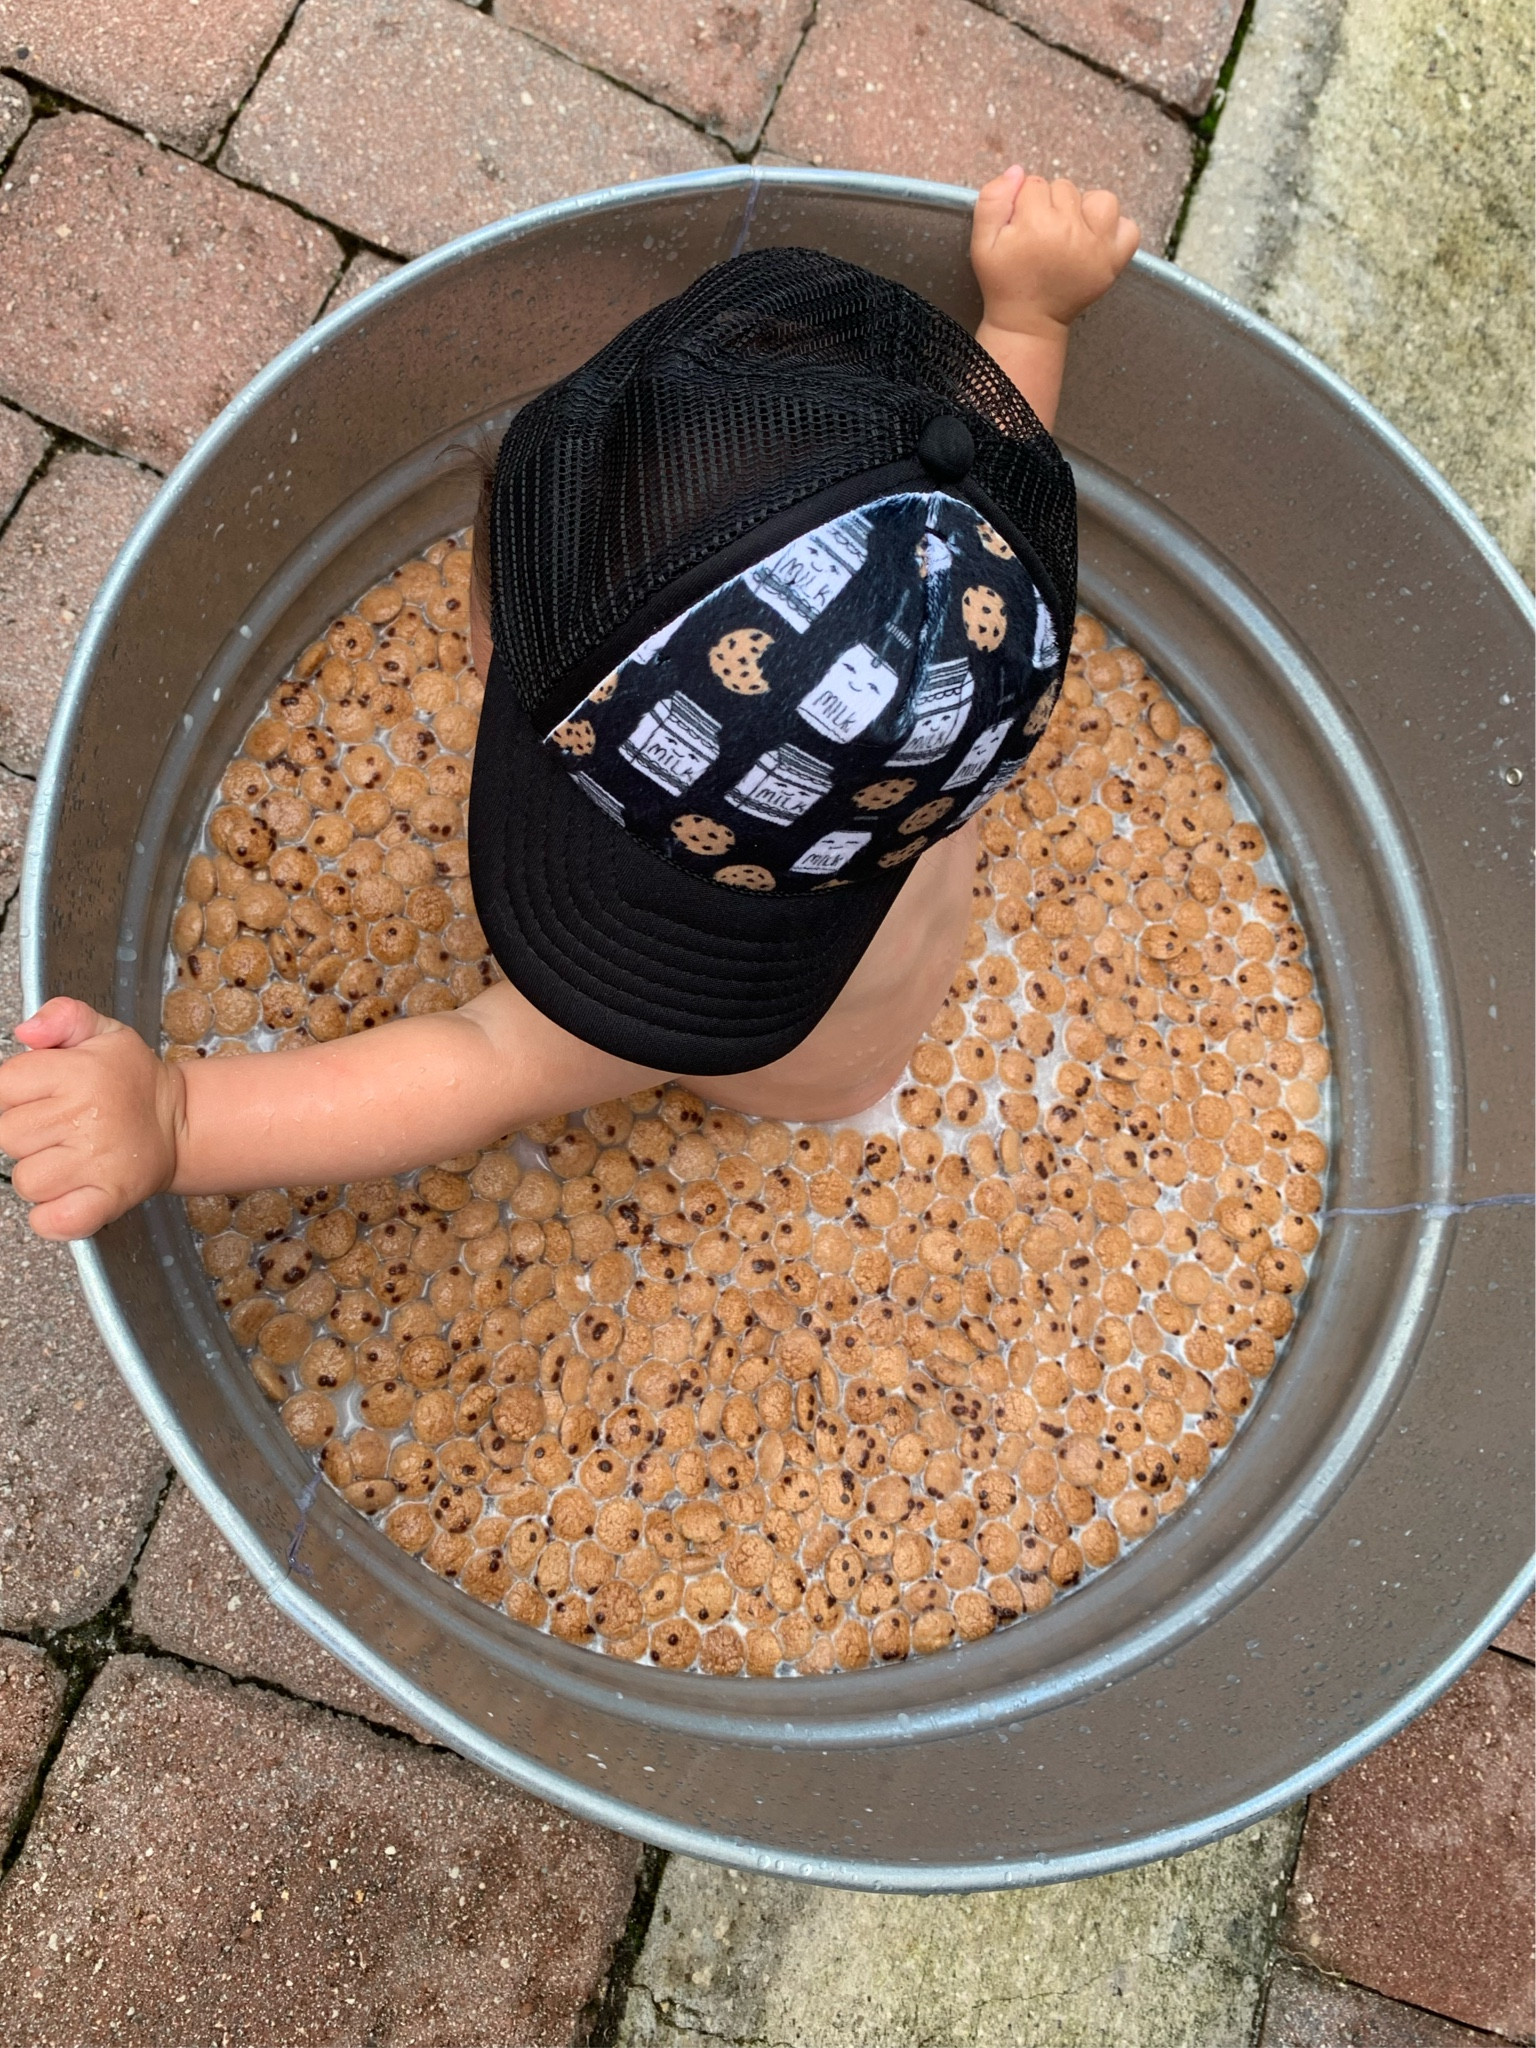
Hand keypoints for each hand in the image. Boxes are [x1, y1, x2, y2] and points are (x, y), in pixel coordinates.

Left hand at [0, 998, 182, 1239]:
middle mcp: (87, 1116)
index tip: (36, 1096)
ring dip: (40, 1174)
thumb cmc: (134, 1082)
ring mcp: (98, 1161)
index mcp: (79, 1073)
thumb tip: (28, 1032)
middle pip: (8, 1136)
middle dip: (25, 1133)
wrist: (182, 1123)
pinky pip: (56, 1220)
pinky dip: (53, 1216)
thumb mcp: (104, 1033)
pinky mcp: (109, 1198)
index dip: (14, 1094)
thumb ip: (62, 1017)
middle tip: (57, 1126)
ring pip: (27, 1180)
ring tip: (67, 1158)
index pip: (4, 1086)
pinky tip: (67, 1193)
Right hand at [972, 168, 1138, 341]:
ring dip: (1085, 210)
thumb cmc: (1004, 282)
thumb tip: (1018, 171)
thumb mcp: (982, 243)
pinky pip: (1129, 227)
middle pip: (1066, 189)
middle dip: (1051, 206)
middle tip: (1042, 237)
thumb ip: (992, 201)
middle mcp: (1070, 231)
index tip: (1020, 227)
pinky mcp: (1113, 261)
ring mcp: (1096, 247)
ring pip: (1100, 199)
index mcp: (1036, 224)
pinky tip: (1096, 240)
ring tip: (1070, 232)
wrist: (1027, 323)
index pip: (1035, 184)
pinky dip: (1116, 229)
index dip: (1024, 203)